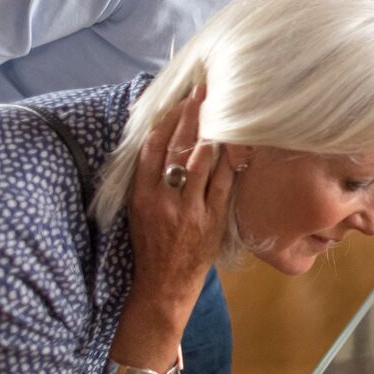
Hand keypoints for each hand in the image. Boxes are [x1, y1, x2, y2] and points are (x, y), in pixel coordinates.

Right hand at [128, 88, 236, 312]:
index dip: (166, 120)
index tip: (177, 100)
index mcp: (141, 195)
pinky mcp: (211, 219)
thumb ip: (148, 178)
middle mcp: (164, 199)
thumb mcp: (138, 210)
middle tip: (203, 91)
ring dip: (211, 131)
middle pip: (178, 147)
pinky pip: (222, 182)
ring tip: (220, 108)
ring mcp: (189, 209)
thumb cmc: (150, 243)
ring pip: (201, 161)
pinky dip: (228, 160)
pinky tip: (235, 142)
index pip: (152, 147)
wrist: (164, 283)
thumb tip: (160, 141)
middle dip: (191, 116)